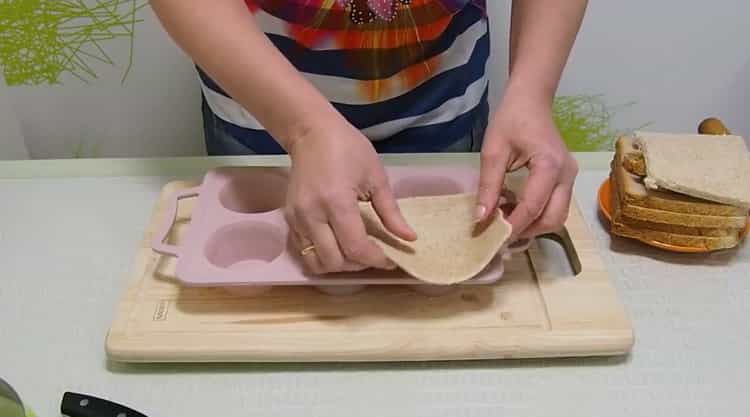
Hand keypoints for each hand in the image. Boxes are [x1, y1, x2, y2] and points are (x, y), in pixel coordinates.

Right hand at [285, 117, 416, 273]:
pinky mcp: (289, 219)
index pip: (356, 248)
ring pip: (316, 262)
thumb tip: (409, 238)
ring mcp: (297, 219)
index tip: (391, 260)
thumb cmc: (348, 149)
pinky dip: (322, 255)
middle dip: (357, 265)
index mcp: (337, 202)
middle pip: (335, 261)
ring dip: (338, 264)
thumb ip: (391, 212)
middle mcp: (312, 215)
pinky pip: (304, 251)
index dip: (376, 260)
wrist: (311, 134)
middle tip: (372, 255)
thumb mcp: (376, 176)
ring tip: (353, 253)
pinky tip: (337, 244)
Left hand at [476, 93, 577, 239]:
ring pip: (558, 216)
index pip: (533, 206)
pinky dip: (537, 215)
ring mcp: (570, 177)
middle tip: (500, 235)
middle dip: (528, 231)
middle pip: (553, 218)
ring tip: (506, 222)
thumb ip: (488, 186)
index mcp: (550, 165)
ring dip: (533, 225)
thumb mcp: (493, 152)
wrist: (531, 101)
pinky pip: (556, 206)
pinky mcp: (567, 179)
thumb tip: (481, 219)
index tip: (492, 239)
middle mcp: (567, 174)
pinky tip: (515, 209)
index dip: (513, 226)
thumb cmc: (511, 120)